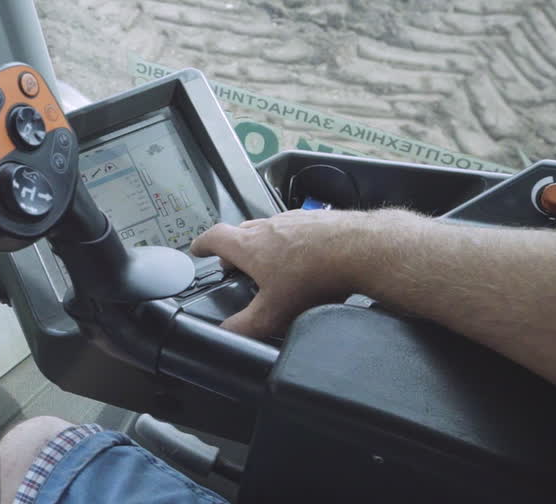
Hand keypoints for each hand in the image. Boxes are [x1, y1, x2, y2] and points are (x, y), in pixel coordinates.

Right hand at [191, 209, 385, 338]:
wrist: (357, 249)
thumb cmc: (311, 276)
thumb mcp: (272, 312)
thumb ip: (244, 327)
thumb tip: (225, 335)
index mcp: (249, 245)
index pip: (215, 237)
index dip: (203, 244)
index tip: (198, 249)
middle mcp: (269, 226)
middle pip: (242, 231)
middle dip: (234, 247)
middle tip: (234, 264)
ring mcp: (295, 219)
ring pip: (271, 228)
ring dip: (265, 243)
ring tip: (271, 264)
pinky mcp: (319, 220)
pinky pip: (298, 229)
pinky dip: (293, 241)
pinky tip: (306, 258)